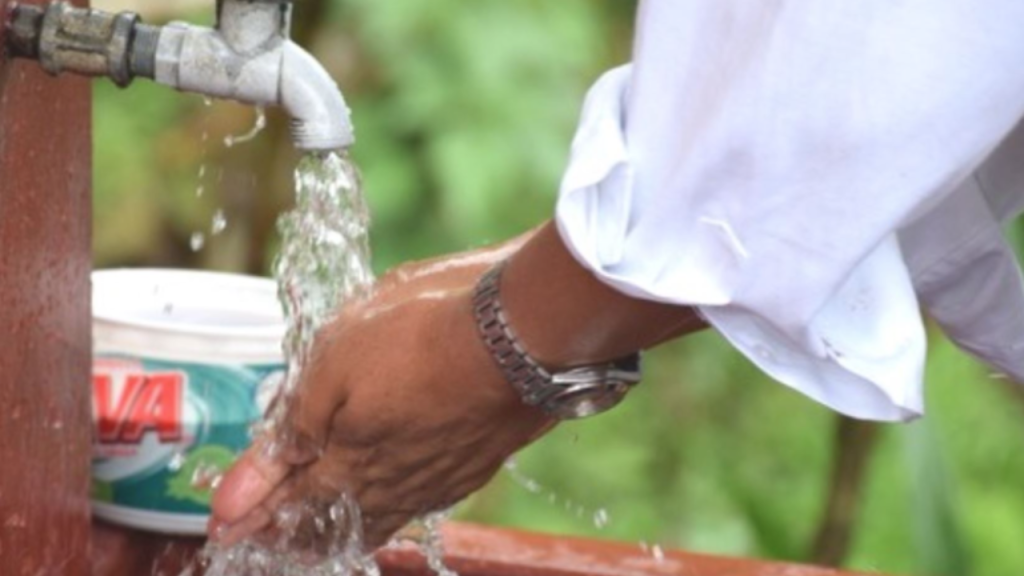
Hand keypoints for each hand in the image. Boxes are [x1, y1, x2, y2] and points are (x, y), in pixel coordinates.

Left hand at [210, 233, 553, 549]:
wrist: (521, 335)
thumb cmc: (422, 334)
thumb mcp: (335, 362)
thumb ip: (292, 427)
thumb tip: (241, 493)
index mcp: (348, 463)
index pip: (288, 500)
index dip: (253, 513)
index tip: (225, 528)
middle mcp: (391, 485)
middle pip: (333, 523)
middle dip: (294, 535)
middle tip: (268, 544)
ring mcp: (437, 479)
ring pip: (380, 518)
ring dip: (343, 527)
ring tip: (324, 536)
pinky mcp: (473, 465)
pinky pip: (420, 501)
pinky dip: (392, 508)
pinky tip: (395, 501)